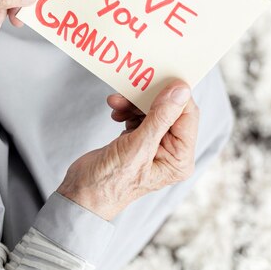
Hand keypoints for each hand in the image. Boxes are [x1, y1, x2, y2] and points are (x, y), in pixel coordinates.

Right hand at [57, 80, 198, 220]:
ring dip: (134, 103)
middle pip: (169, 111)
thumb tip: (181, 90)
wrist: (82, 193)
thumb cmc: (111, 180)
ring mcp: (153, 146)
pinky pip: (138, 117)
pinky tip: (115, 112)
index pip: (187, 116)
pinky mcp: (137, 141)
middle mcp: (171, 152)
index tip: (158, 77)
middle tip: (130, 89)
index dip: (175, 95)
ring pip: (151, 111)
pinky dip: (127, 110)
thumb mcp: (137, 146)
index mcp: (180, 158)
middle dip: (149, 98)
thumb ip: (160, 117)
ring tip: (115, 103)